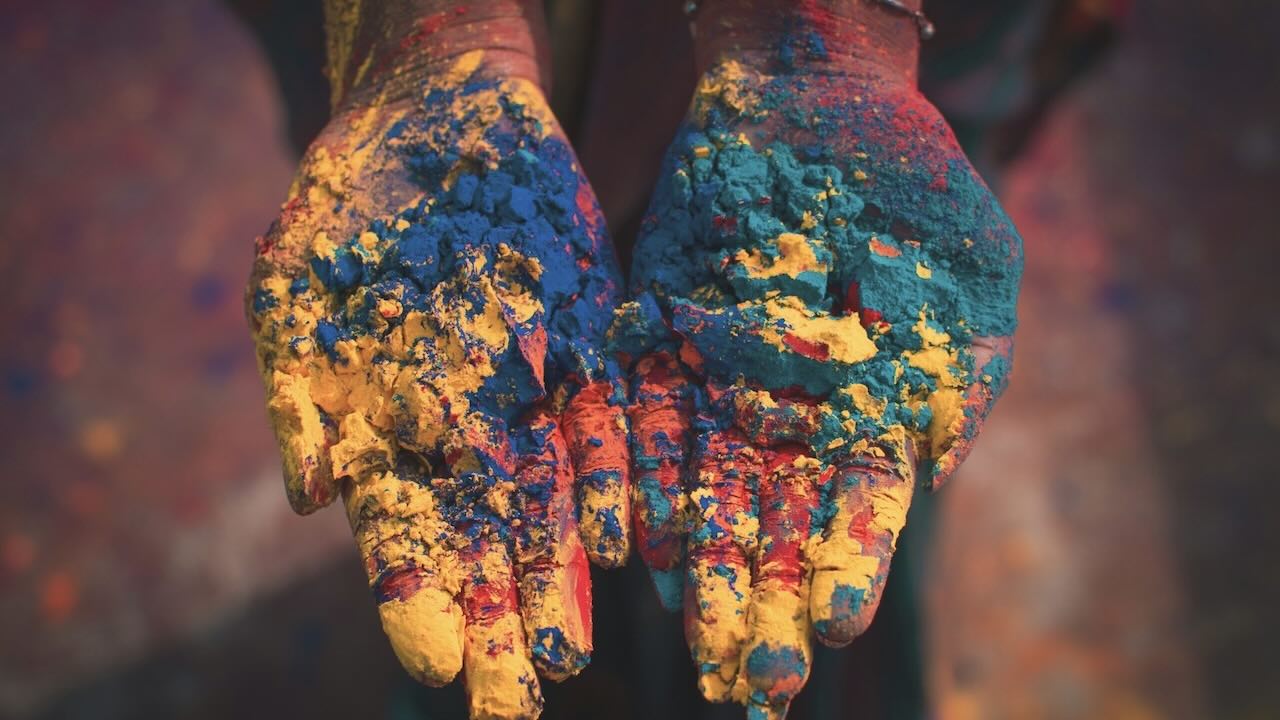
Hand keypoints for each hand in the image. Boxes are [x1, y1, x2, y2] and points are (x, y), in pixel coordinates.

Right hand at [246, 50, 628, 718]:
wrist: (438, 115)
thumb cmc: (349, 203)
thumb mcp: (297, 285)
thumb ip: (302, 393)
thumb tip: (309, 496)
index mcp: (386, 429)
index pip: (403, 537)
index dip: (419, 601)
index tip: (438, 669)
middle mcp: (463, 430)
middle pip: (482, 546)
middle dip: (496, 628)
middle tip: (512, 710)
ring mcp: (530, 395)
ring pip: (547, 504)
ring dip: (557, 580)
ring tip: (568, 655)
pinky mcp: (588, 348)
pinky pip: (605, 426)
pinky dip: (609, 482)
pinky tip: (620, 543)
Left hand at [610, 40, 1021, 719]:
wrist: (817, 99)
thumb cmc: (914, 184)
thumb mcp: (970, 275)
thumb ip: (959, 375)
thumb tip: (939, 475)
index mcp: (870, 415)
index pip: (858, 511)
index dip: (847, 566)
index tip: (835, 627)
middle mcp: (791, 418)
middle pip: (776, 526)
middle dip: (765, 604)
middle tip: (753, 682)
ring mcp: (721, 385)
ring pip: (705, 492)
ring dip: (699, 569)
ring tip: (692, 642)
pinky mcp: (660, 345)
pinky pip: (645, 424)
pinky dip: (639, 480)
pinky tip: (636, 541)